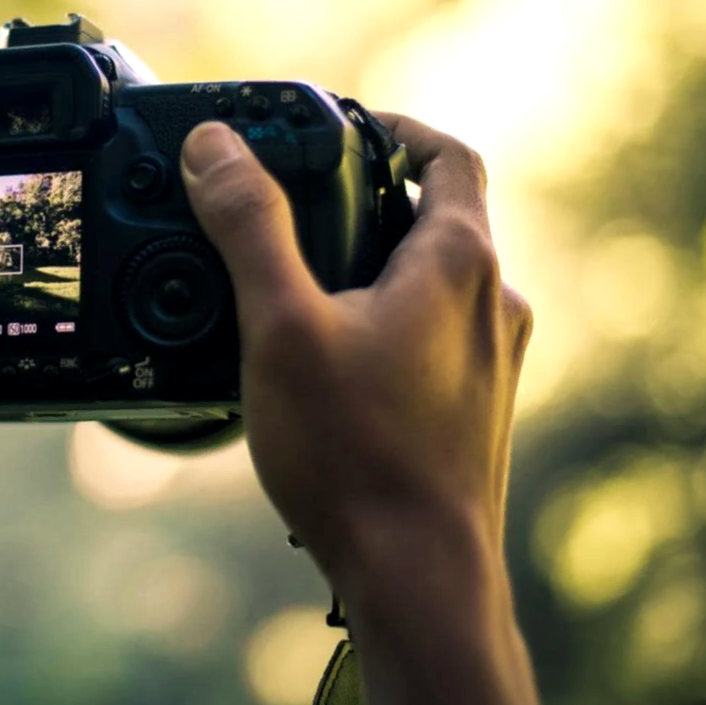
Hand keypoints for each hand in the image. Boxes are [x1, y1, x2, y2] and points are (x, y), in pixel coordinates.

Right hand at [181, 114, 547, 704]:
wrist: (418, 577)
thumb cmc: (356, 455)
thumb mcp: (280, 326)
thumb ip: (249, 226)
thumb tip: (214, 146)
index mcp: (459, 262)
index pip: (449, 155)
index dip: (396, 127)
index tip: (342, 127)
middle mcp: (491, 304)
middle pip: (439, 216)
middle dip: (367, 199)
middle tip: (295, 205)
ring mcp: (490, 363)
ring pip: (434, 281)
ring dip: (375, 264)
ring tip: (296, 284)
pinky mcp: (474, 411)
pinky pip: (431, 337)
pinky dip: (385, 321)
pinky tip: (326, 360)